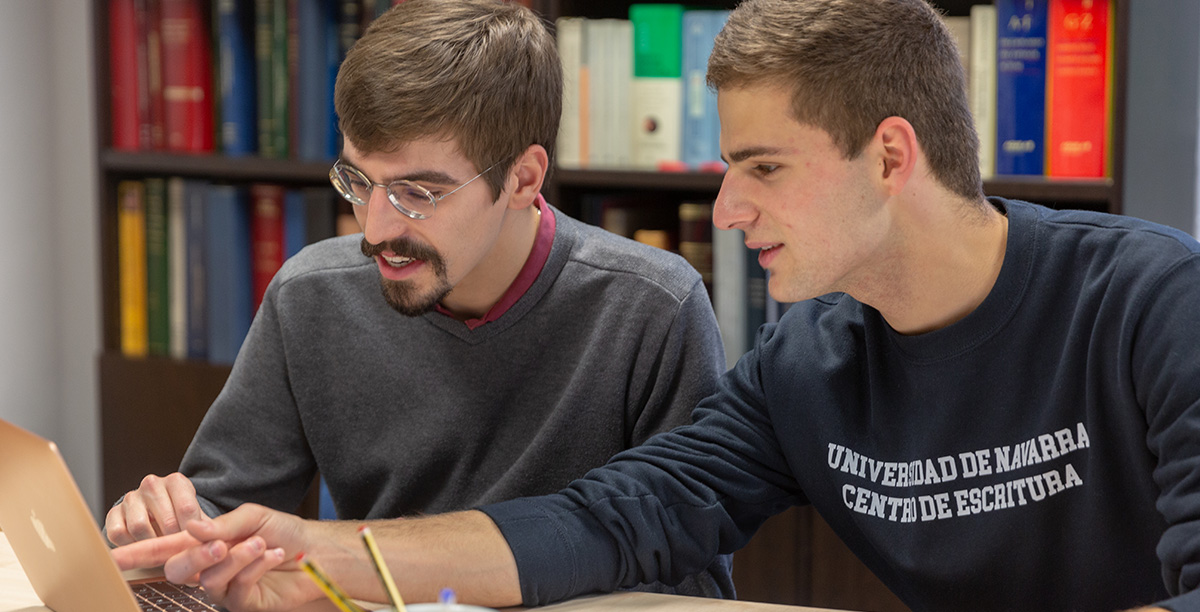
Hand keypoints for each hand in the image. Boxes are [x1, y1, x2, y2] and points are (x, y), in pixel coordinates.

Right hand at [105, 473, 204, 545]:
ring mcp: (131, 498)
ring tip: (161, 551)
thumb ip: (205, 527)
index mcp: (176, 482)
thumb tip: (215, 545)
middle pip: (165, 520)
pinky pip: (118, 533)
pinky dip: (129, 545)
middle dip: (173, 541)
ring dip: (151, 544)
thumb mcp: (197, 516)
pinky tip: (142, 547)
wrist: (155, 514)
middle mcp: (152, 484)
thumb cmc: (181, 517)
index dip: (192, 533)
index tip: (195, 545)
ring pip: (139, 527)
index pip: (187, 509)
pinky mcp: (113, 513)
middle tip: (179, 553)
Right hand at [112, 504, 320, 611]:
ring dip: (236, 558)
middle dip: (196, 555)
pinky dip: (254, 567)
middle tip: (221, 542)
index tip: (112, 555)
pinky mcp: (243, 602)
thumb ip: (220, 524)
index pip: (166, 549)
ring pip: (209, 579)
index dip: (139, 553)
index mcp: (205, 544)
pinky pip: (236, 588)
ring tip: (262, 543)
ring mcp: (224, 588)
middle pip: (178, 570)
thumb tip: (191, 528)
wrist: (315, 551)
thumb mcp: (252, 518)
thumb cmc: (283, 531)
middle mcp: (209, 568)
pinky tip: (274, 555)